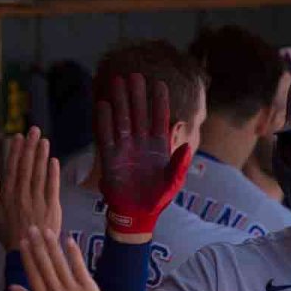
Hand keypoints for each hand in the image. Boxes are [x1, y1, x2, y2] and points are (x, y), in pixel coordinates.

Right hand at [0, 126, 62, 250]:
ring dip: (42, 156)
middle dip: (30, 147)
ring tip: (44, 141)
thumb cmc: (9, 233)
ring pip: (39, 173)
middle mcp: (22, 194)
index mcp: (8, 195)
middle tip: (34, 131)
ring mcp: (37, 200)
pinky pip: (52, 187)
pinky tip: (54, 161)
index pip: (12, 168)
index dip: (16, 151)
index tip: (18, 137)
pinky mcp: (51, 207)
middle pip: (27, 166)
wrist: (26, 251)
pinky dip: (53, 173)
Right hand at [10, 225, 107, 290]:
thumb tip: (10, 286)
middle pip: (44, 265)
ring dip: (53, 245)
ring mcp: (72, 288)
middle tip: (32, 229)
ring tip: (47, 231)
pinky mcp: (87, 286)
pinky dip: (74, 253)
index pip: (33, 273)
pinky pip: (78, 267)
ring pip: (60, 263)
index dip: (27, 256)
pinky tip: (69, 240)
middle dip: (37, 245)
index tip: (23, 242)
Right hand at [95, 73, 192, 238]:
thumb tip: (187, 148)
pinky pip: (106, 136)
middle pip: (139, 113)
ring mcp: (125, 148)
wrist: (137, 214)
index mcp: (159, 146)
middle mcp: (141, 143)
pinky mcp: (110, 157)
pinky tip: (103, 105)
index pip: (160, 119)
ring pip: (122, 119)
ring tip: (118, 81)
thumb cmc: (158, 198)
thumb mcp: (173, 183)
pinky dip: (104, 121)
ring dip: (120, 101)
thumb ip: (179, 165)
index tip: (159, 83)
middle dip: (137, 94)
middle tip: (134, 75)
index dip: (159, 102)